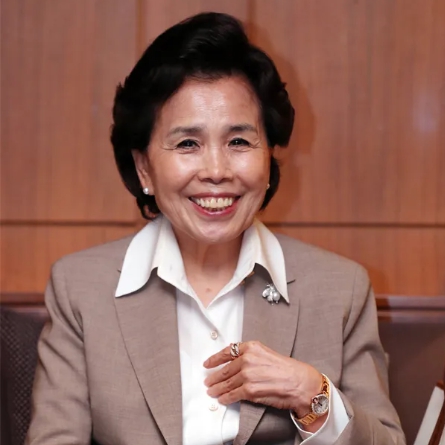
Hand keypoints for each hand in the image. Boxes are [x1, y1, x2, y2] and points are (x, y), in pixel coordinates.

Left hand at [203, 341, 322, 416]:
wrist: (300, 383)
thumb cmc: (287, 369)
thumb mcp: (266, 354)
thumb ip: (250, 356)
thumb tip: (236, 364)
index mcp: (251, 347)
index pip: (227, 352)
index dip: (215, 359)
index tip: (208, 363)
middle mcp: (247, 359)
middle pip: (225, 370)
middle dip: (214, 377)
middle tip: (208, 381)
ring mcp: (247, 375)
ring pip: (226, 383)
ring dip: (217, 389)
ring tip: (212, 391)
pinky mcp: (249, 390)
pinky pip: (232, 395)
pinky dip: (225, 398)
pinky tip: (222, 399)